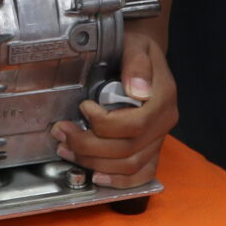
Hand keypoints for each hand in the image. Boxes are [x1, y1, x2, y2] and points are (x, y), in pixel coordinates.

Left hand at [53, 30, 177, 188]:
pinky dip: (120, 181)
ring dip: (94, 162)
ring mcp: (159, 138)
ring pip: (129, 165)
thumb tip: (137, 89)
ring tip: (67, 148)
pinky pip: (142, 174)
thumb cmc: (135, 48)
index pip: (136, 124)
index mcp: (163, 97)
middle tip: (62, 132)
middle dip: (88, 145)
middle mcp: (164, 121)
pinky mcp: (152, 149)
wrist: (145, 56)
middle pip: (128, 149)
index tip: (84, 108)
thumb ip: (136, 63)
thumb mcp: (135, 44)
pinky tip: (97, 177)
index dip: (105, 124)